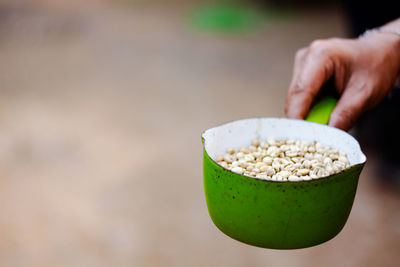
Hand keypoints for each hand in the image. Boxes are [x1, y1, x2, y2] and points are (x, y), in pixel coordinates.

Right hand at [285, 28, 399, 130]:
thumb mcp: (366, 92)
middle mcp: (306, 58)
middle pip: (294, 97)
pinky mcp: (303, 73)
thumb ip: (346, 114)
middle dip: (303, 119)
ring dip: (308, 114)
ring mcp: (303, 65)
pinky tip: (326, 110)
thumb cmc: (376, 65)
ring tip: (328, 120)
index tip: (298, 139)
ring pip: (295, 100)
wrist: (380, 52)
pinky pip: (301, 98)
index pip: (301, 92)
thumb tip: (327, 136)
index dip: (296, 117)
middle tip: (316, 138)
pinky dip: (311, 109)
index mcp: (320, 56)